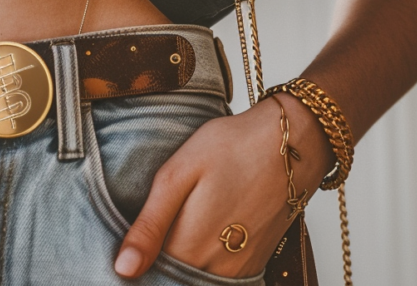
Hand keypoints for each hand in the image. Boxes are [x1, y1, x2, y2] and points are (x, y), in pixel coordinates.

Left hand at [113, 96, 333, 279]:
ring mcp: (240, 270)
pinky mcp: (256, 263)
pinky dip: (205, 263)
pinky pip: (221, 277)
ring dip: (182, 263)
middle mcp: (216, 269)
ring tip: (177, 226)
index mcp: (190, 247)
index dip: (137, 261)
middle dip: (159, 264)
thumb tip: (123, 269)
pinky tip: (201, 233)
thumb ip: (150, 224)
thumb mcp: (179, 173)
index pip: (150, 275)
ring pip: (197, 279)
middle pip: (175, 279)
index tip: (128, 248)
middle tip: (152, 233)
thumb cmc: (232, 147)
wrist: (292, 143)